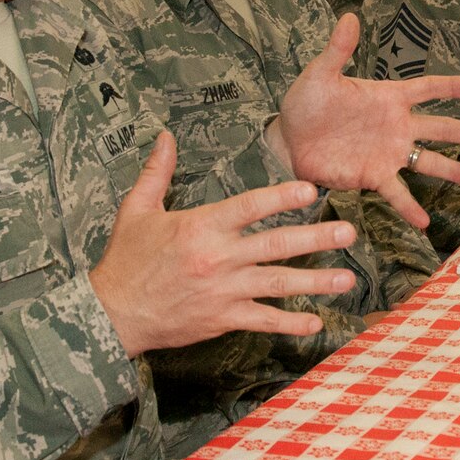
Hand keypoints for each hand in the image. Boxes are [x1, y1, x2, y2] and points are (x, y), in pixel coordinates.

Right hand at [92, 132, 360, 355]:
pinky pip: (263, 320)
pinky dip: (290, 322)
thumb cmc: (125, 260)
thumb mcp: (136, 209)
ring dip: (316, 282)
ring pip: (278, 284)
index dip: (281, 198)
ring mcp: (222, 291)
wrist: (111, 314)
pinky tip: (315, 322)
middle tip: (348, 232)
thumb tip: (165, 136)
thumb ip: (157, 172)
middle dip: (316, 239)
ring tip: (348, 279)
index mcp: (199, 227)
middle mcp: (217, 258)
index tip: (311, 190)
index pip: (248, 207)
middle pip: (275, 245)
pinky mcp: (222, 319)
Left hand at [265, 14, 459, 228]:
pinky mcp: (373, 176)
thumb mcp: (321, 74)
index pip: (427, 89)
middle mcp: (396, 126)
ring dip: (455, 172)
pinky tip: (425, 222)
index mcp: (387, 97)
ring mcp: (388, 153)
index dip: (451, 87)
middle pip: (441, 129)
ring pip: (429, 162)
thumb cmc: (306, 104)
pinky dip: (409, 207)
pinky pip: (396, 192)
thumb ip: (338, 50)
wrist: (287, 140)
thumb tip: (349, 17)